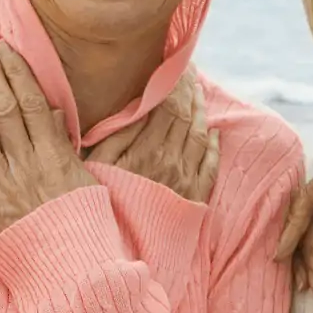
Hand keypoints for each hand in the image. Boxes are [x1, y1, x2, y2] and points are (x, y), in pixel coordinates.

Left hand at [0, 39, 95, 236]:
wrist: (74, 268)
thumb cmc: (85, 224)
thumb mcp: (86, 179)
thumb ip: (65, 144)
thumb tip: (51, 111)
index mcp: (56, 156)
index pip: (33, 103)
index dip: (17, 72)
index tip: (4, 47)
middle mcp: (29, 165)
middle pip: (3, 109)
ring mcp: (5, 185)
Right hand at [87, 70, 219, 203]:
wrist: (126, 247)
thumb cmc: (103, 204)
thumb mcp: (98, 165)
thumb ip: (117, 134)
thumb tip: (136, 105)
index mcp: (146, 147)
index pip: (167, 104)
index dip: (174, 82)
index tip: (174, 65)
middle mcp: (171, 159)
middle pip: (186, 114)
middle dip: (188, 88)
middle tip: (188, 70)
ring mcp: (186, 178)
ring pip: (201, 134)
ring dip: (201, 109)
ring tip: (198, 92)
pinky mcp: (196, 195)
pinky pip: (211, 163)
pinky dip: (214, 144)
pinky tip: (214, 132)